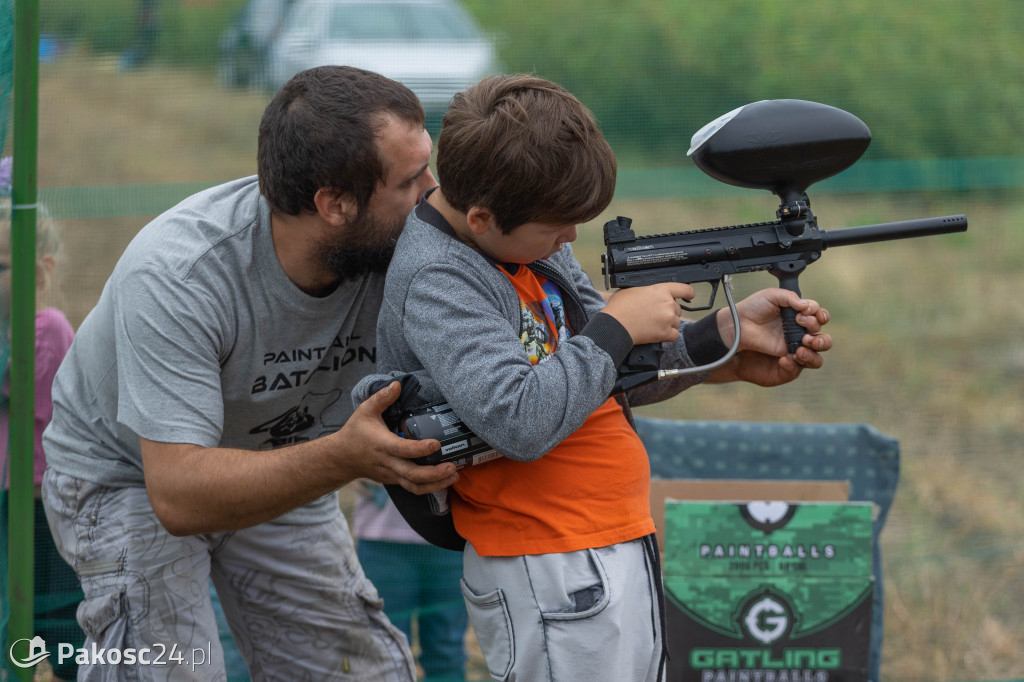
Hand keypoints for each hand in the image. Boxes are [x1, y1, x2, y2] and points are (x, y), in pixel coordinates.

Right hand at [337, 382, 458, 493]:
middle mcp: (388, 463)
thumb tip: (397, 384)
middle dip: (434, 474)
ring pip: (415, 486)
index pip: (403, 449)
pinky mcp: (394, 480)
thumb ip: (382, 397)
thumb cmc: (356, 432)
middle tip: (452, 467)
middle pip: (412, 475)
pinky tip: (444, 481)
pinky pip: (413, 488)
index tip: (437, 444)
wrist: (342, 458)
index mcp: (382, 445)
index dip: (420, 449)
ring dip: (436, 484)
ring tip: (454, 477)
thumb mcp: (365, 410)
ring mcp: (391, 475)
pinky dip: (429, 487)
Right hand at [603, 282, 694, 344]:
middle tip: (655, 315)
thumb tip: (645, 294)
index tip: (690, 295)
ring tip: (653, 324)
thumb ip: (644, 290)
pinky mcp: (665, 333)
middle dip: (669, 312)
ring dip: (668, 324)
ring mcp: (668, 319)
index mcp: (660, 290)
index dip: (688, 293)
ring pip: (676, 322)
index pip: (683, 289)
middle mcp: (667, 304)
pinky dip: (668, 335)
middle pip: (677, 309)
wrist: (616, 325)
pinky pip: (674, 335)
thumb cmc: (619, 307)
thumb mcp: (631, 290)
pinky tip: (658, 333)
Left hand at [708, 288, 831, 385]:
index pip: (819, 314)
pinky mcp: (787, 356)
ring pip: (818, 349)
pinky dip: (802, 357)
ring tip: (804, 340)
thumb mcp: (771, 296)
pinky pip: (802, 361)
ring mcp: (794, 343)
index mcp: (799, 313)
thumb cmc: (754, 308)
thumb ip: (790, 297)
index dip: (818, 313)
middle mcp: (800, 329)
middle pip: (823, 333)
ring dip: (818, 344)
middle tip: (803, 324)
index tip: (803, 311)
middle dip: (818, 329)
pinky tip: (791, 352)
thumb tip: (806, 305)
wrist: (739, 325)